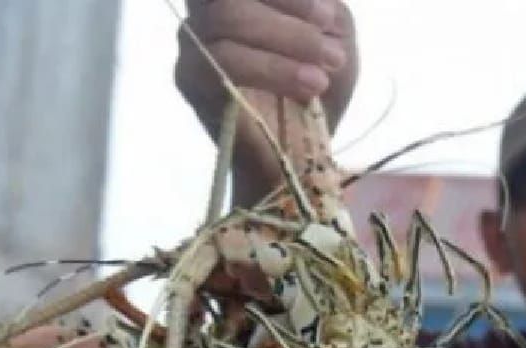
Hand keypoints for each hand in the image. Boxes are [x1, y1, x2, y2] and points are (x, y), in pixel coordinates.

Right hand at [174, 0, 357, 199]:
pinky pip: (221, 59)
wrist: (303, 154)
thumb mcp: (336, 37)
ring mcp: (193, 42)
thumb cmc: (319, 88)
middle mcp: (209, 12)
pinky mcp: (189, 78)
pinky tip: (308, 86)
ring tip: (325, 73)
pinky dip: (272, 69)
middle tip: (331, 50)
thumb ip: (325, 5)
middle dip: (290, 9)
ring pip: (227, 18)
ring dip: (288, 42)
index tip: (327, 18)